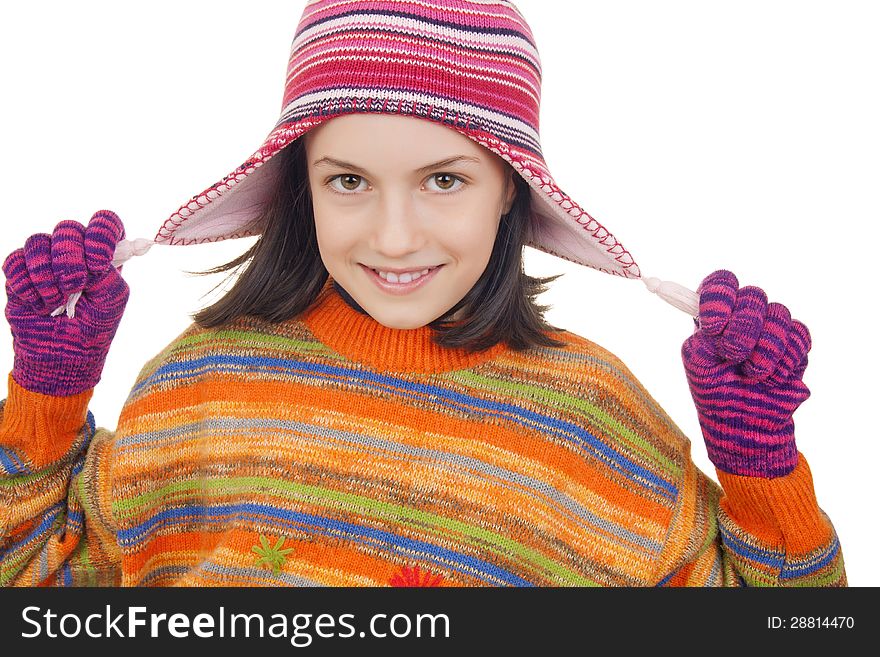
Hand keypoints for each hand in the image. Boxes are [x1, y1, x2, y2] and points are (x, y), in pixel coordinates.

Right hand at [3, 210, 129, 395]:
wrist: (62, 357)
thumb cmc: (92, 328)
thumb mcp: (112, 300)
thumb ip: (109, 272)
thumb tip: (98, 254)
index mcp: (103, 255)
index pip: (105, 222)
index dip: (100, 234)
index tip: (98, 260)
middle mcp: (74, 252)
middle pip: (68, 228)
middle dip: (71, 259)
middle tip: (74, 286)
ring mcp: (44, 260)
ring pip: (37, 242)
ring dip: (46, 277)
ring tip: (56, 303)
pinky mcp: (20, 273)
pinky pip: (14, 262)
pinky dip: (26, 286)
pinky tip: (39, 306)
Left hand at [681, 270, 810, 477]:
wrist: (746, 427)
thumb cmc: (715, 394)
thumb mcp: (697, 364)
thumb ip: (702, 335)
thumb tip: (714, 321)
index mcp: (715, 317)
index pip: (720, 283)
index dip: (720, 297)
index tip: (714, 326)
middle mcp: (744, 317)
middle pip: (752, 295)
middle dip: (742, 330)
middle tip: (734, 357)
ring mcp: (771, 329)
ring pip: (779, 314)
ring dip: (764, 350)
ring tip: (753, 374)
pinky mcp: (795, 346)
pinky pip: (799, 336)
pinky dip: (785, 361)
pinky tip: (772, 378)